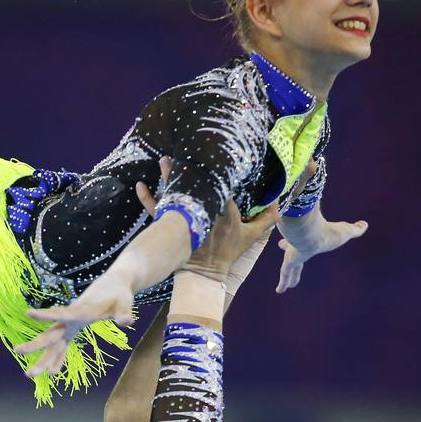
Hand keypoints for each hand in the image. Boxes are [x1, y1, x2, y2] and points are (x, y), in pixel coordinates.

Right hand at [13, 275, 136, 377]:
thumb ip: (125, 312)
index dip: (46, 315)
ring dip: (43, 359)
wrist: (115, 284)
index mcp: (81, 310)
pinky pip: (63, 346)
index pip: (61, 313)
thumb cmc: (119, 293)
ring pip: (53, 344)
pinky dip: (58, 359)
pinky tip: (53, 373)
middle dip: (35, 345)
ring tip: (28, 375)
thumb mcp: (125, 302)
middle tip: (17, 351)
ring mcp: (70, 324)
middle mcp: (71, 318)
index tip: (28, 313)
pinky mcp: (74, 328)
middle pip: (51, 334)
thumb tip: (126, 322)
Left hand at [137, 161, 275, 303]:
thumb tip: (280, 203)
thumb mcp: (251, 237)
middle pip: (195, 184)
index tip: (216, 151)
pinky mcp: (170, 226)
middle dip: (190, 167)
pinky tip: (140, 184)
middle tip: (185, 148)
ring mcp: (185, 219)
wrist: (206, 272)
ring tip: (164, 158)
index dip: (219, 169)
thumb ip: (267, 219)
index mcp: (222, 211)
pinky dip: (146, 197)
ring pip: (175, 193)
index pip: (220, 185)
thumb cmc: (228, 252)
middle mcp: (202, 211)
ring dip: (168, 175)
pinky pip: (155, 209)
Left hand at [275, 212, 366, 292]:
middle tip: (288, 258)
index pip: (309, 243)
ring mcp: (293, 255)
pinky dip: (283, 283)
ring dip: (288, 276)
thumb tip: (363, 225)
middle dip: (293, 257)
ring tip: (287, 284)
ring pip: (289, 268)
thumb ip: (355, 229)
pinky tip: (279, 291)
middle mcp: (300, 247)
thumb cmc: (329, 231)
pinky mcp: (289, 262)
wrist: (312, 231)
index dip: (306, 244)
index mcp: (312, 241)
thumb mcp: (346, 231)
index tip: (305, 243)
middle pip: (296, 255)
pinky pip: (285, 275)